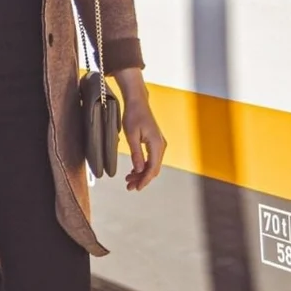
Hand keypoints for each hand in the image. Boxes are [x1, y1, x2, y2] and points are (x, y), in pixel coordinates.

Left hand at [113, 70, 164, 191]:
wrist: (137, 102)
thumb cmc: (133, 115)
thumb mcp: (131, 136)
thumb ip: (136, 153)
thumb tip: (139, 169)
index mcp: (156, 145)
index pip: (152, 168)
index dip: (144, 180)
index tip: (136, 188)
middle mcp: (161, 146)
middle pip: (154, 169)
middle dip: (142, 179)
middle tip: (129, 186)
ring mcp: (159, 144)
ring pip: (152, 165)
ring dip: (142, 173)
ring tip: (129, 180)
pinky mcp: (155, 143)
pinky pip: (151, 159)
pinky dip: (143, 166)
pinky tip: (134, 170)